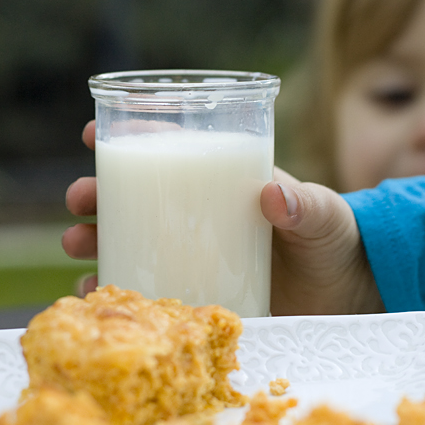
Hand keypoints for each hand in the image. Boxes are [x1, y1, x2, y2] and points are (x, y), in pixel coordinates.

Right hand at [63, 120, 383, 314]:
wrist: (346, 292)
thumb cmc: (334, 241)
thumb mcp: (325, 217)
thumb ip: (308, 205)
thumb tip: (272, 195)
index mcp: (229, 185)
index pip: (176, 151)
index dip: (134, 137)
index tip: (92, 132)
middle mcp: (206, 218)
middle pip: (141, 197)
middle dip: (100, 193)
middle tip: (79, 199)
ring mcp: (200, 256)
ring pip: (136, 240)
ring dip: (99, 239)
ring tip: (78, 247)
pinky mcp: (202, 292)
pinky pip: (152, 285)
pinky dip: (124, 285)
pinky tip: (105, 290)